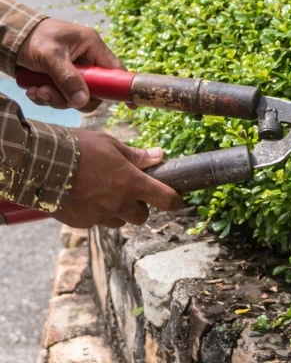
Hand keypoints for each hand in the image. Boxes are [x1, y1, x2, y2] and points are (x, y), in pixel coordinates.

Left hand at [16, 18, 124, 111]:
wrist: (7, 33)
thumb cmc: (32, 37)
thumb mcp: (51, 56)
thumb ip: (68, 79)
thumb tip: (83, 102)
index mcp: (92, 47)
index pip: (115, 70)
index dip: (121, 88)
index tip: (130, 106)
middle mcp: (86, 60)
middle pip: (92, 91)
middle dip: (70, 98)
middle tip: (49, 95)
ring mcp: (72, 71)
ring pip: (73, 96)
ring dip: (53, 98)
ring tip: (35, 91)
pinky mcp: (59, 78)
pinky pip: (59, 96)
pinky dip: (45, 97)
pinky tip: (32, 90)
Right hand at [51, 129, 182, 227]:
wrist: (38, 163)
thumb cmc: (76, 148)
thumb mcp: (110, 145)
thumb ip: (136, 156)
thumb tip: (158, 156)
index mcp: (132, 183)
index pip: (166, 199)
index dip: (175, 200)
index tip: (175, 198)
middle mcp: (119, 204)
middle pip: (142, 216)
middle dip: (139, 205)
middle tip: (128, 190)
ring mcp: (99, 216)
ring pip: (119, 221)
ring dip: (117, 210)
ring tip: (102, 191)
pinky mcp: (81, 222)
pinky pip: (96, 222)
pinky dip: (95, 213)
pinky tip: (83, 196)